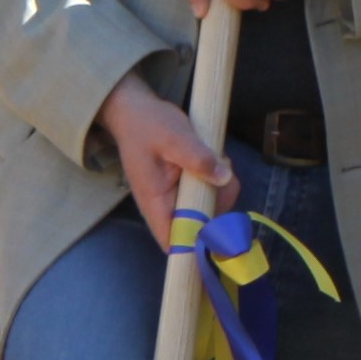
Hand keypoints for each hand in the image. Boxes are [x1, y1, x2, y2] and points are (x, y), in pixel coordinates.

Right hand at [96, 70, 234, 247]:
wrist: (135, 111)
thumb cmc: (149, 125)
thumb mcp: (174, 136)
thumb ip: (198, 158)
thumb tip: (224, 178)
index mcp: (156, 202)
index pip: (174, 243)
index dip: (198, 247)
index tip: (222, 234)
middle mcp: (165, 207)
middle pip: (198, 229)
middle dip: (219, 208)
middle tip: (225, 177)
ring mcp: (175, 200)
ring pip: (207, 212)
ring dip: (221, 192)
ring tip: (220, 162)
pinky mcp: (184, 190)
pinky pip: (207, 197)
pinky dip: (218, 183)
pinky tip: (217, 162)